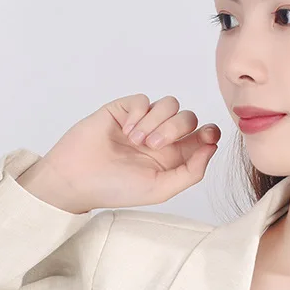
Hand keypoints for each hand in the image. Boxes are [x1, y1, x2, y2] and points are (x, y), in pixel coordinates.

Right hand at [19, 94, 220, 212]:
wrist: (76, 179)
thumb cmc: (116, 189)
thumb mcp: (161, 189)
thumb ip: (192, 171)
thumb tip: (212, 148)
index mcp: (174, 156)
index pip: (202, 136)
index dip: (210, 132)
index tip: (208, 135)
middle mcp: (162, 137)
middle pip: (189, 118)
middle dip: (177, 128)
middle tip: (154, 145)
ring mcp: (143, 122)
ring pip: (170, 104)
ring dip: (157, 121)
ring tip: (136, 140)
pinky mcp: (123, 110)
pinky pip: (144, 100)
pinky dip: (139, 113)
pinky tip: (126, 131)